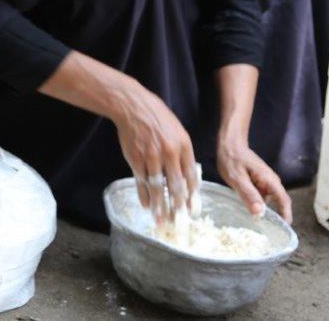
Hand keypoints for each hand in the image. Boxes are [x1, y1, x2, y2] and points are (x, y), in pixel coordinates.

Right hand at [110, 78, 197, 223]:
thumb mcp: (178, 132)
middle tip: (178, 221)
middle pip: (176, 186)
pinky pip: (141, 182)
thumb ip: (183, 154)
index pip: (191, 176)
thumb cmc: (159, 119)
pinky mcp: (135, 159)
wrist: (135, 107)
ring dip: (160, 206)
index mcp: (183, 145)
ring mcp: (151, 156)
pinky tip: (147, 206)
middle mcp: (169, 152)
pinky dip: (144, 196)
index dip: (192, 196)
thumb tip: (188, 177)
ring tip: (161, 220)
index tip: (193, 210)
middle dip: (178, 207)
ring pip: (158, 187)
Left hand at [217, 139, 291, 223]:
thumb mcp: (237, 179)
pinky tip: (243, 202)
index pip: (284, 200)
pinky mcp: (258, 182)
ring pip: (265, 200)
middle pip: (276, 202)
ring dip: (259, 207)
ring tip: (246, 214)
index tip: (285, 228)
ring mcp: (265, 182)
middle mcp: (271, 181)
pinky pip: (259, 195)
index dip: (286, 215)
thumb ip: (249, 195)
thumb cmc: (233, 158)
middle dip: (270, 215)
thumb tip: (260, 213)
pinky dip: (253, 201)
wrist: (229, 144)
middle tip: (260, 229)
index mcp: (269, 180)